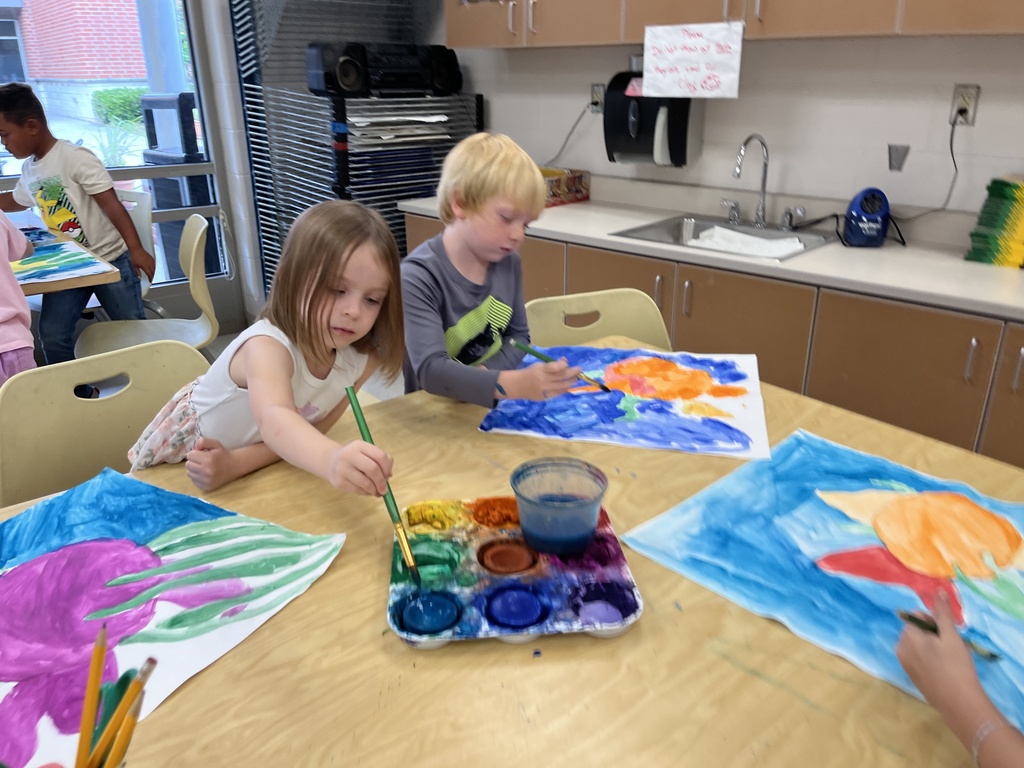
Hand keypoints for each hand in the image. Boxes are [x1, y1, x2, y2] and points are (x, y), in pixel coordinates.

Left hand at [129, 245, 155, 281]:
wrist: (137, 249)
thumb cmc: (134, 257)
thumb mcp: (134, 265)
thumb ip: (137, 272)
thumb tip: (139, 277)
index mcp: (145, 267)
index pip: (150, 274)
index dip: (150, 278)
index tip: (150, 281)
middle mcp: (150, 264)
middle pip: (154, 272)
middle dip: (153, 276)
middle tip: (152, 279)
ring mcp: (152, 261)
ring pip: (155, 269)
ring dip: (154, 273)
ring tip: (153, 276)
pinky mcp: (152, 259)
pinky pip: (155, 265)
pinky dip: (155, 269)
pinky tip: (153, 270)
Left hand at [186, 437, 237, 491]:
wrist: (234, 467)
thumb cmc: (223, 454)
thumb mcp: (215, 443)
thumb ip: (203, 441)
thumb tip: (193, 448)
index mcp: (209, 459)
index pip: (190, 455)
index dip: (195, 453)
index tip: (201, 454)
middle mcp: (207, 471)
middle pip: (188, 465)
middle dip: (193, 461)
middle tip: (201, 461)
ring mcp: (206, 481)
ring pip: (189, 473)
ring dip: (194, 469)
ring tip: (202, 467)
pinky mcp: (206, 487)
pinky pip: (193, 481)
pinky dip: (197, 476)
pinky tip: (204, 474)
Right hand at [325, 440, 393, 495]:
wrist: (331, 462)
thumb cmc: (356, 459)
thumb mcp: (366, 453)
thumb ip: (381, 460)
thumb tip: (388, 476)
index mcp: (360, 445)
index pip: (380, 456)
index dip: (387, 468)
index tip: (389, 475)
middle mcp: (350, 455)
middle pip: (373, 469)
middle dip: (381, 481)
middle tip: (384, 489)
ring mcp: (343, 469)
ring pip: (366, 483)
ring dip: (374, 490)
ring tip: (377, 491)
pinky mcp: (339, 482)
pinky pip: (358, 490)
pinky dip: (366, 493)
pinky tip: (367, 490)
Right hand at [501, 359, 581, 400]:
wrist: (517, 386)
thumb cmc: (530, 373)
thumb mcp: (539, 365)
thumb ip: (552, 364)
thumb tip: (565, 362)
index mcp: (541, 370)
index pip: (556, 367)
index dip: (564, 365)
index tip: (567, 363)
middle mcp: (543, 380)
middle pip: (562, 377)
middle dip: (572, 373)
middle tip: (578, 370)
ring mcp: (544, 390)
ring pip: (562, 386)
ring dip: (571, 382)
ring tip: (575, 379)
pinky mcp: (545, 397)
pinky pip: (557, 393)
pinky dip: (564, 389)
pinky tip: (567, 386)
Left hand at [896, 592, 983, 716]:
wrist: (958, 702)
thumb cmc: (955, 666)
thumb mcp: (951, 636)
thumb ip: (942, 613)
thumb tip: (938, 590)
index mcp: (907, 636)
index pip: (917, 616)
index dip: (934, 622)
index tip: (947, 635)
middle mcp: (900, 647)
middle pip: (917, 630)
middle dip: (933, 634)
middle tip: (951, 647)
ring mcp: (904, 663)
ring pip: (918, 644)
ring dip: (933, 646)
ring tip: (949, 659)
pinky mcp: (911, 675)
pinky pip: (918, 658)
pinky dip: (930, 659)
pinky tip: (944, 670)